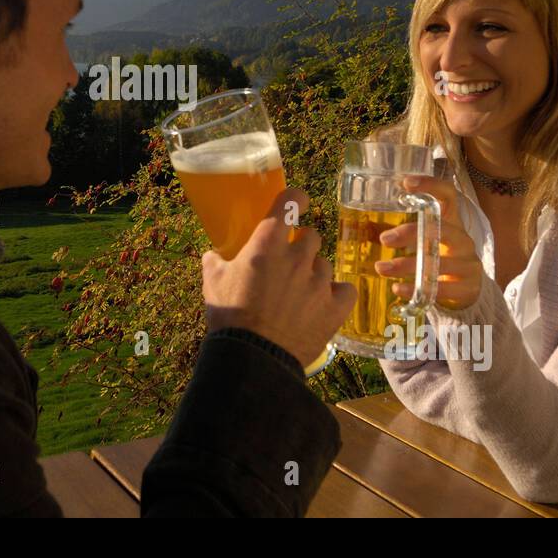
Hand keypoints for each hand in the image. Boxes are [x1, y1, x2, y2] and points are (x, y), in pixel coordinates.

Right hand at [202, 187, 356, 369]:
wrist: (253, 357)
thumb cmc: (230, 316)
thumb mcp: (213, 283)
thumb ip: (216, 262)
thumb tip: (213, 255)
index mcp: (268, 242)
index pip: (292, 200)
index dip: (294, 200)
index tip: (294, 205)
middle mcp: (299, 256)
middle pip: (311, 236)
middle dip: (300, 246)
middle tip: (287, 264)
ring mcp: (320, 281)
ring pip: (325, 265)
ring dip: (314, 274)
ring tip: (299, 294)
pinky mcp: (335, 307)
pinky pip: (345, 290)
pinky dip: (336, 295)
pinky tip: (324, 303)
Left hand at [373, 175, 484, 309]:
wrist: (470, 288)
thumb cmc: (441, 257)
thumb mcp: (431, 240)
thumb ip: (411, 231)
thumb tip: (371, 228)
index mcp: (453, 222)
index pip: (448, 195)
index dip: (431, 186)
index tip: (406, 183)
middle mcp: (463, 239)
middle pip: (441, 229)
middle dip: (411, 233)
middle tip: (384, 239)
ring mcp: (469, 263)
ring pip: (438, 263)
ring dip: (406, 265)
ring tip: (381, 268)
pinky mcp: (468, 287)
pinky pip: (441, 289)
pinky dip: (416, 290)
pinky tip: (397, 289)